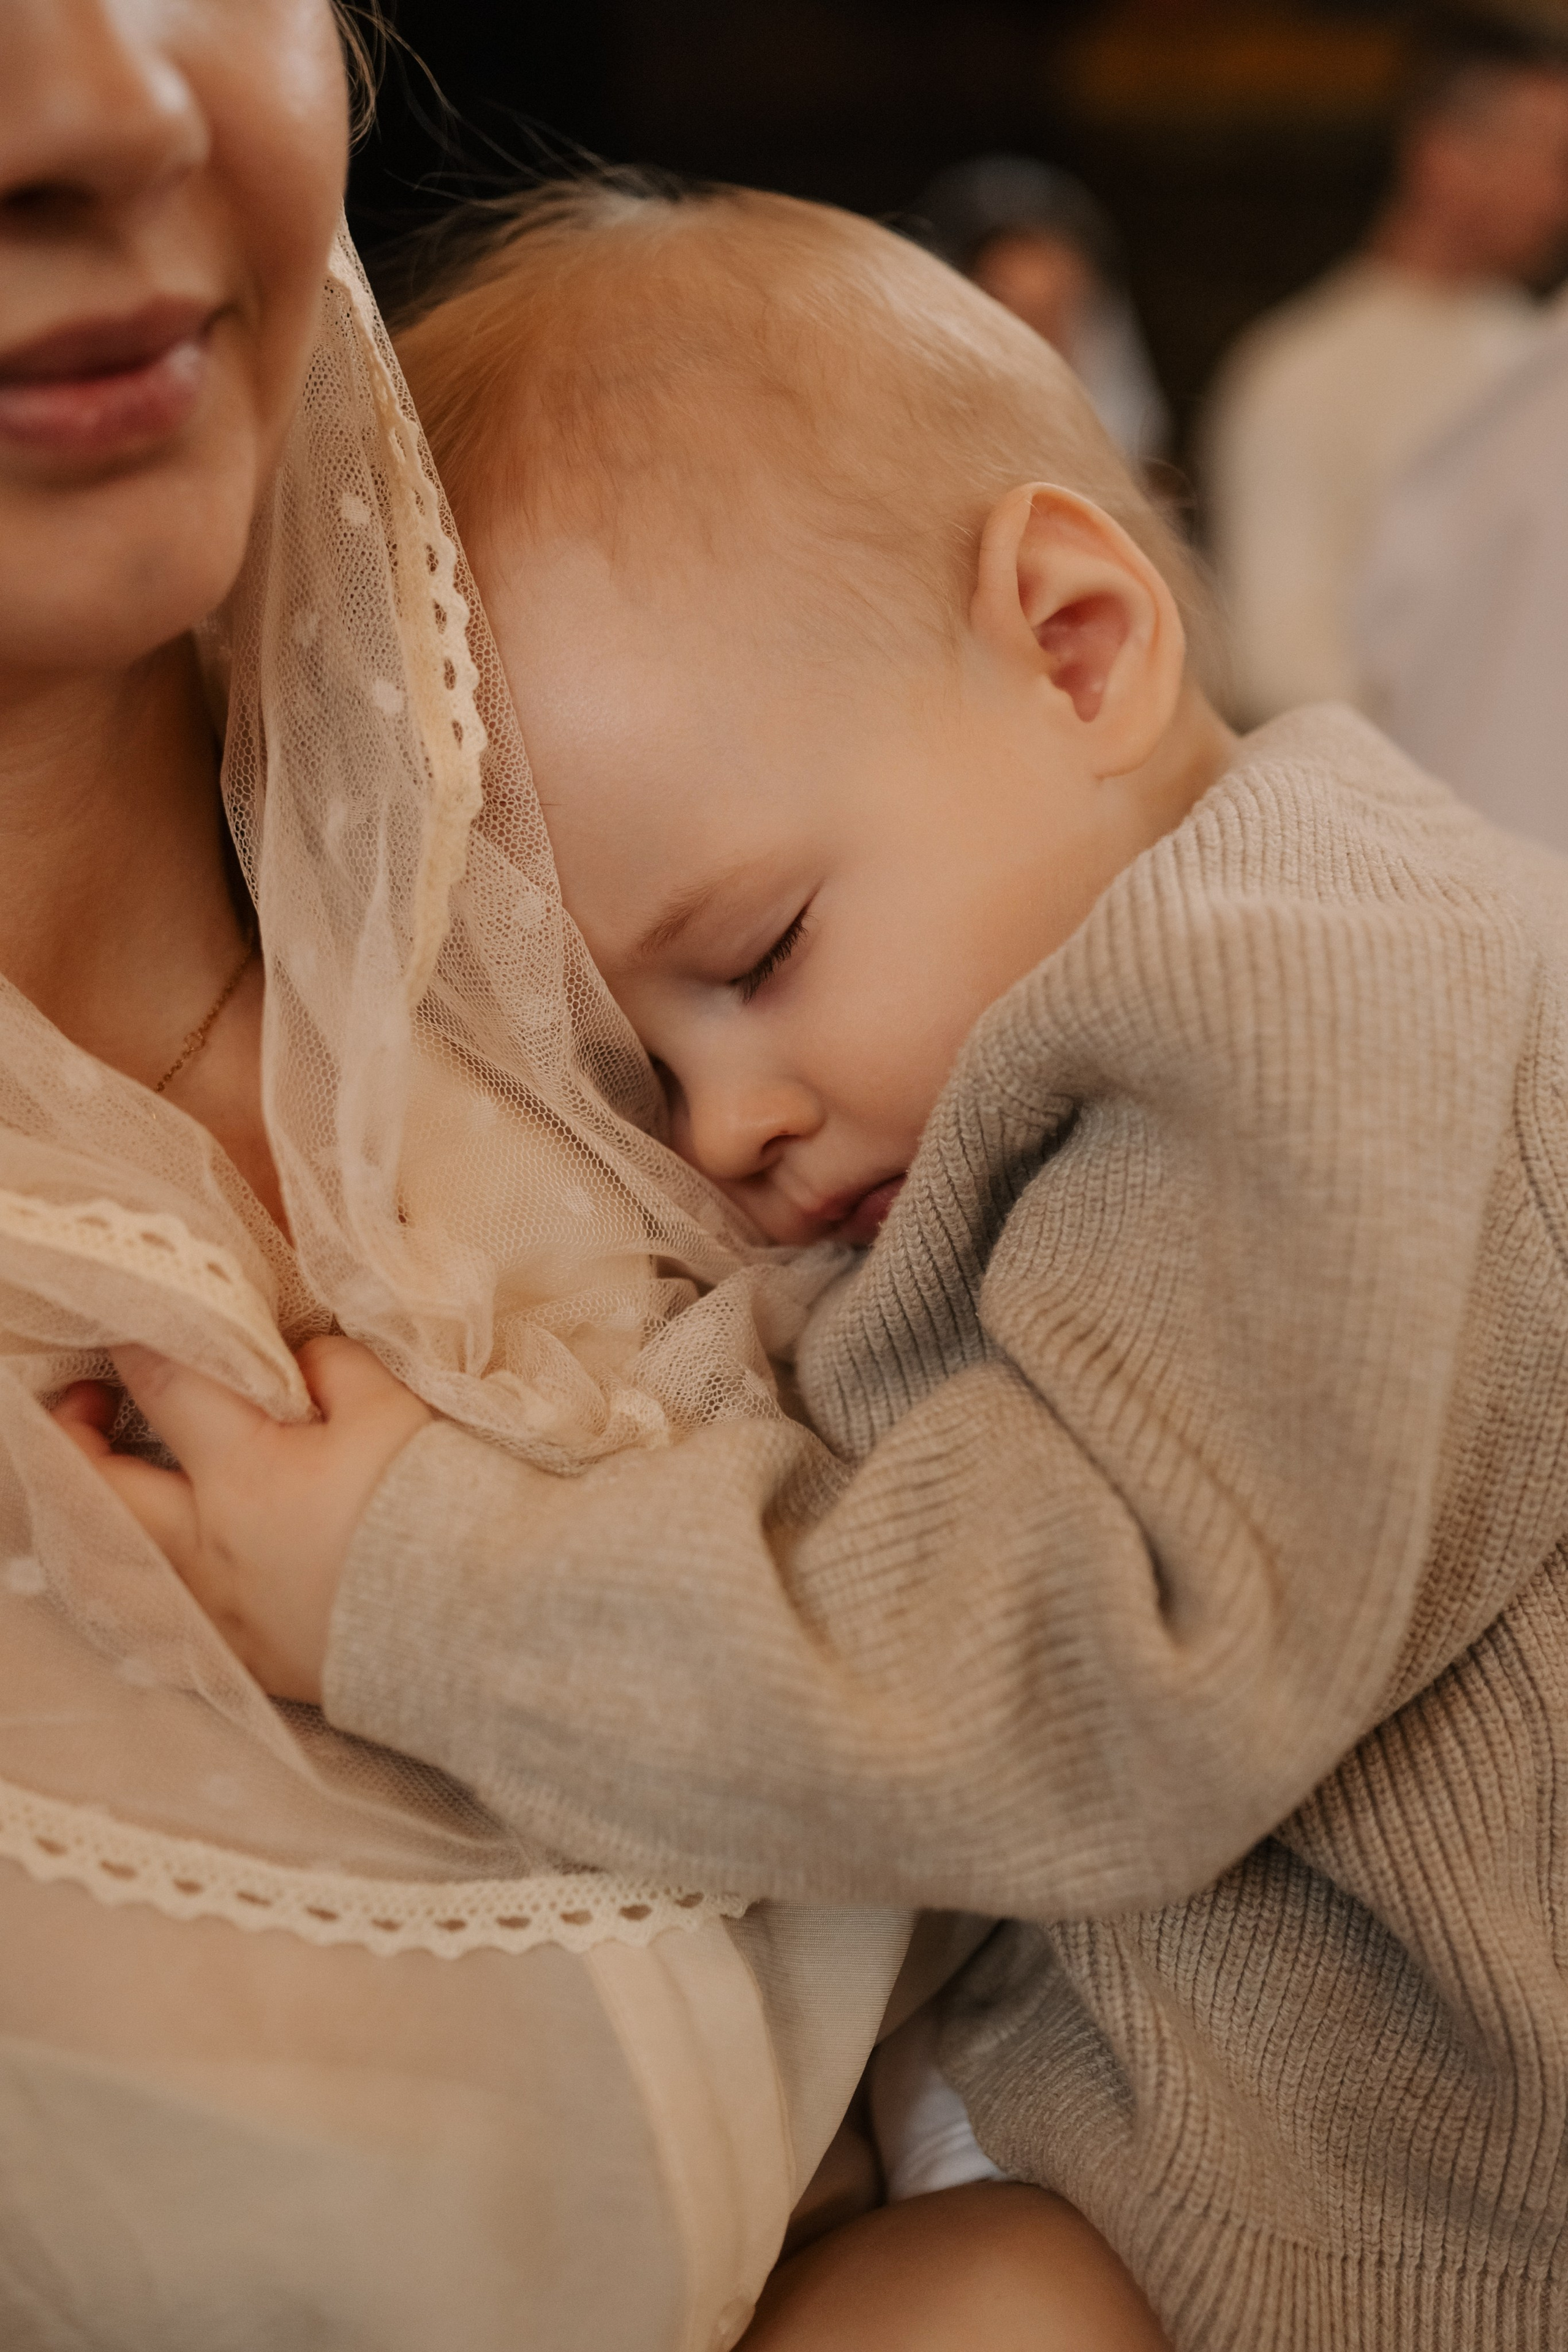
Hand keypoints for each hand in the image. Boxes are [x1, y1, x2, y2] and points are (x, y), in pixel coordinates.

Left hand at [53, 1336, 433, 1703]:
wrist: (482, 1623)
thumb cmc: (437, 1504)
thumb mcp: (392, 1408)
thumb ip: (331, 1368)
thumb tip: (295, 1359)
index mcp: (244, 1475)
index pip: (163, 1386)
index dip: (137, 1343)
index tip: (129, 1324)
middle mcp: (208, 1551)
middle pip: (100, 1489)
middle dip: (75, 1436)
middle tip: (86, 1402)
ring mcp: (219, 1614)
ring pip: (110, 1571)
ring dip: (96, 1518)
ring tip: (111, 1487)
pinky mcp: (246, 1660)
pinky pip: (159, 1626)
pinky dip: (138, 1588)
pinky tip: (152, 1566)